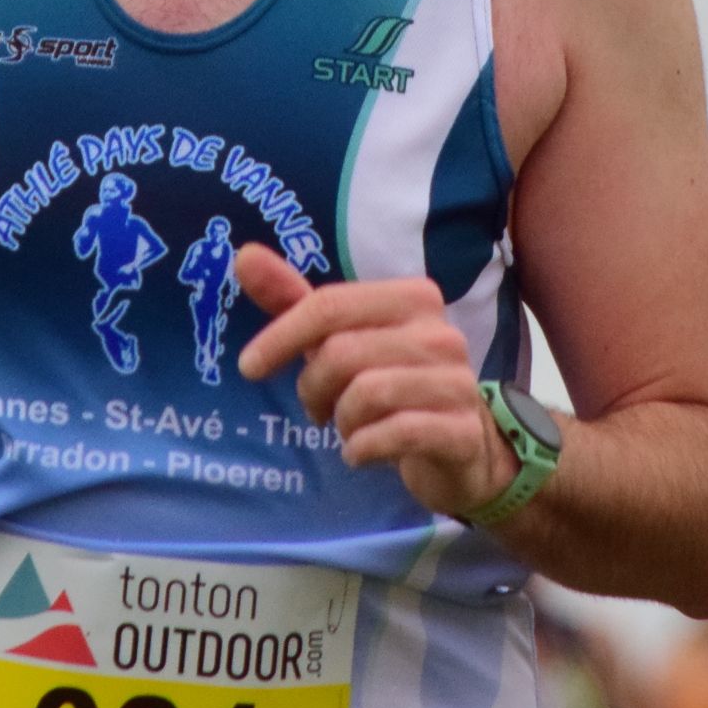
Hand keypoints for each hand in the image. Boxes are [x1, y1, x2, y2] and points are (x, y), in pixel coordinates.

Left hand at [233, 244, 517, 519]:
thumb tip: (244, 255)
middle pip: (342, 353)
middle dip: (314, 388)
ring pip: (366, 395)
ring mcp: (457, 382)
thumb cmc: (391, 383)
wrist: (460, 447)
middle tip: (319, 409)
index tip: (249, 368)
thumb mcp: (341, 340)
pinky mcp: (462, 431)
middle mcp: (440, 333)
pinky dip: (363, 448)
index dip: (280, 336)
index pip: (329, 305)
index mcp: (412, 298)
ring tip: (350, 427)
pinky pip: (394, 434)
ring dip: (342, 421)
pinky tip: (362, 452)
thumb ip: (294, 300)